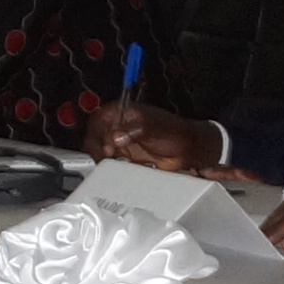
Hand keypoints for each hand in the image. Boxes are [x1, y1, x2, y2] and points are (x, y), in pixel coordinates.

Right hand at [88, 102, 223, 173]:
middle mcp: (117, 126)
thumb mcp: (156, 128)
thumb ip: (137, 130)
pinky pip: (108, 163)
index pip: (98, 120)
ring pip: (98, 151)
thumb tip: (116, 137)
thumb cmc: (176, 133)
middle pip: (93, 137)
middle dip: (98, 150)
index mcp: (122, 112)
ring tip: (117, 166)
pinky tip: (122, 171)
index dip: (99, 134)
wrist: (189, 150)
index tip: (109, 149)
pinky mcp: (122, 157)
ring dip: (104, 161)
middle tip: (109, 161)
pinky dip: (111, 168)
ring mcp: (118, 142)